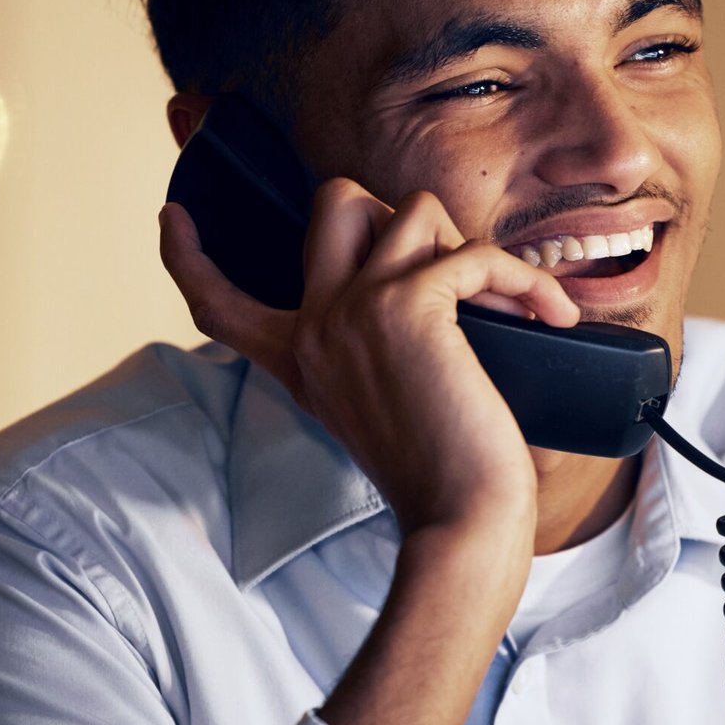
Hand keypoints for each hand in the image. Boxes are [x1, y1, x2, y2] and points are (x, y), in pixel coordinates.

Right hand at [159, 179, 579, 536]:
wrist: (462, 521)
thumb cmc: (443, 478)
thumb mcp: (380, 411)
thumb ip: (375, 355)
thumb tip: (439, 284)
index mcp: (299, 360)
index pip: (217, 303)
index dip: (187, 256)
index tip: (172, 216)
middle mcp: (314, 327)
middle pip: (334, 203)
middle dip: (400, 210)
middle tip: (447, 272)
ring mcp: (353, 310)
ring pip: (413, 209)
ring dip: (471, 244)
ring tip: (509, 302)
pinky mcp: (407, 305)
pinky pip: (475, 253)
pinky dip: (525, 279)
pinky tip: (552, 316)